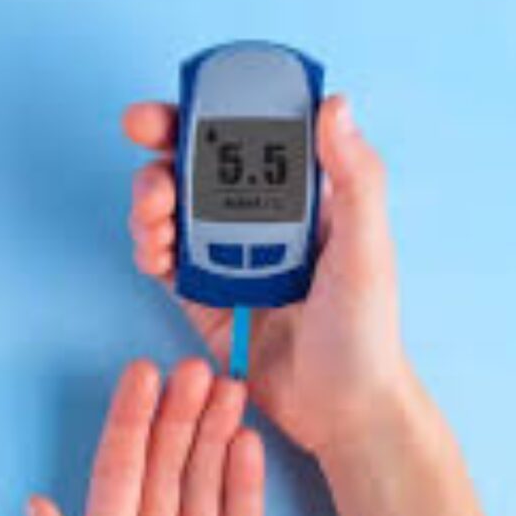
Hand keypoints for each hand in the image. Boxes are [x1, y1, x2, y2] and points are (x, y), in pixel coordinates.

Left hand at [21, 359, 272, 515]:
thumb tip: (34, 503)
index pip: (118, 476)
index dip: (129, 424)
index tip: (142, 374)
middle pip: (163, 471)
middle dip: (177, 418)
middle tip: (196, 367)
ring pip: (203, 487)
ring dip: (213, 437)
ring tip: (228, 389)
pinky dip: (244, 483)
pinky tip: (247, 443)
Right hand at [123, 96, 408, 452]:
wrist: (339, 411)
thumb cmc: (365, 332)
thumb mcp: (367, 249)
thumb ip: (356, 177)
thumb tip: (333, 104)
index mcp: (303, 198)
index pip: (250, 140)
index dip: (209, 115)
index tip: (175, 107)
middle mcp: (261, 221)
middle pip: (196, 170)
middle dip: (163, 158)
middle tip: (151, 166)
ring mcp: (227, 258)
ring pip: (172, 211)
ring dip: (150, 204)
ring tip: (153, 220)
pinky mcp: (201, 296)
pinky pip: (163, 260)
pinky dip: (148, 249)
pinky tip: (151, 252)